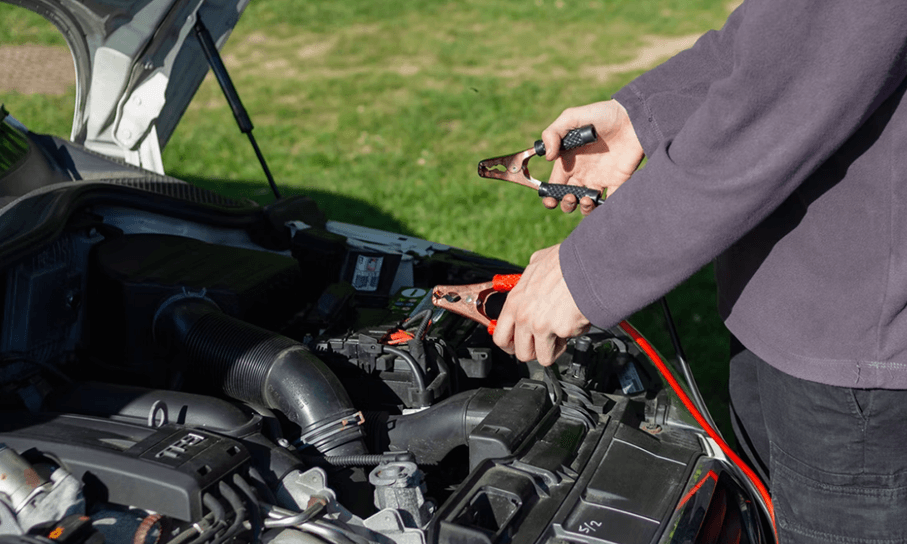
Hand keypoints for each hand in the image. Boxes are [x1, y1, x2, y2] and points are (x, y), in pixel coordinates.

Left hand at [492, 245, 590, 365]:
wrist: (588, 264)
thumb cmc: (566, 262)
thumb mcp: (537, 264)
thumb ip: (530, 278)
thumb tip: (533, 276)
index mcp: (515, 302)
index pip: (500, 336)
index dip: (510, 345)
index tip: (518, 345)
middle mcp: (525, 317)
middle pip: (522, 353)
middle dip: (534, 351)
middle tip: (543, 343)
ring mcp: (542, 326)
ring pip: (544, 357)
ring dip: (554, 349)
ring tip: (562, 332)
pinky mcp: (562, 330)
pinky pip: (568, 343)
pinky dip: (573, 335)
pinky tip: (576, 319)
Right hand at [540, 100, 643, 214]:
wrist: (633, 116)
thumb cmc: (602, 114)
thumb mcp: (572, 117)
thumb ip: (553, 133)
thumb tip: (547, 157)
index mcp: (569, 161)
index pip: (554, 184)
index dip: (549, 196)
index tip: (550, 200)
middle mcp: (583, 173)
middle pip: (568, 198)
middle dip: (566, 204)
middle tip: (571, 197)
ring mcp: (601, 178)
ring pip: (586, 204)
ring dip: (583, 209)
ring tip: (586, 199)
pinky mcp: (618, 182)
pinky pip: (610, 202)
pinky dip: (604, 208)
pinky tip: (601, 201)